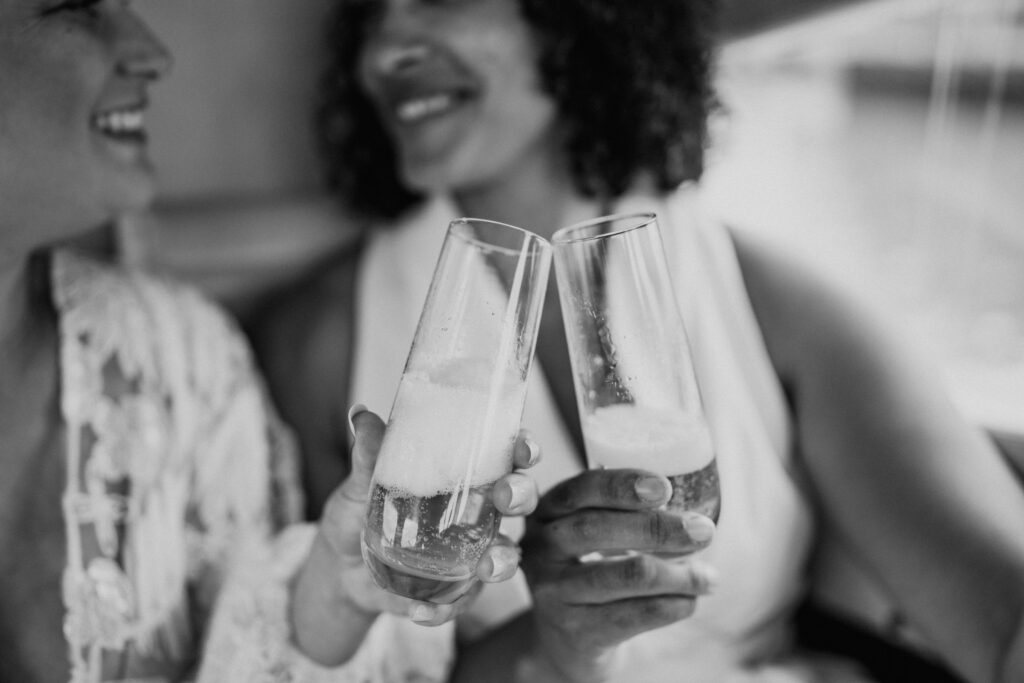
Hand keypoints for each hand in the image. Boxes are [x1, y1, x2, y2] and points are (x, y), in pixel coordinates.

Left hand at [291, 405, 539, 664]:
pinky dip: (444, 610)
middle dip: (522, 496)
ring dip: (503, 560)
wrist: (339, 564)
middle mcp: (478, 512)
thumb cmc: (361, 509)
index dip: (523, 448)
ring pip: (505, 554)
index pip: (505, 454)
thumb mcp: (361, 482)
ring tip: (488, 567)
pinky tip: (421, 611)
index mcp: (465, 474)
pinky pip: (460, 603)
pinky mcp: (453, 590)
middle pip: (519, 500)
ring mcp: (470, 553)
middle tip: (507, 498)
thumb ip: (368, 454)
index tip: (524, 448)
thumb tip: (361, 414)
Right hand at [519, 468, 716, 680]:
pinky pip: (634, 616)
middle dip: (657, 528)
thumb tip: (694, 514)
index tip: (664, 488)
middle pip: (596, 529)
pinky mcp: (575, 631)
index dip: (623, 486)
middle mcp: (542, 549)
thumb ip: (626, 513)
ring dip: (677, 574)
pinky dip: (673, 605)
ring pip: (623, 576)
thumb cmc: (590, 570)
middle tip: (704, 531)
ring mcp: (554, 592)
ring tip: (709, 577)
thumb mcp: (590, 534)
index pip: (582, 489)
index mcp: (549, 511)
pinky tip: (690, 600)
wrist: (564, 640)